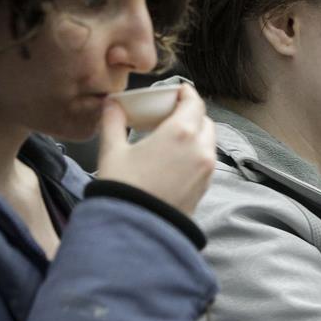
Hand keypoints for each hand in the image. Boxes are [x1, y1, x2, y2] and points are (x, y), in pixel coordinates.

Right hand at [97, 84, 215, 215]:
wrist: (136, 230)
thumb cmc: (122, 188)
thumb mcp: (112, 151)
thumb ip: (113, 122)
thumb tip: (112, 104)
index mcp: (181, 133)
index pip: (194, 102)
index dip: (187, 93)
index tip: (178, 90)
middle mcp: (200, 148)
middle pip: (204, 120)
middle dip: (191, 114)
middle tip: (171, 114)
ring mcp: (206, 169)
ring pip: (209, 141)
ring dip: (196, 133)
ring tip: (172, 137)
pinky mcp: (206, 186)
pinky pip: (206, 160)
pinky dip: (197, 152)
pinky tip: (176, 158)